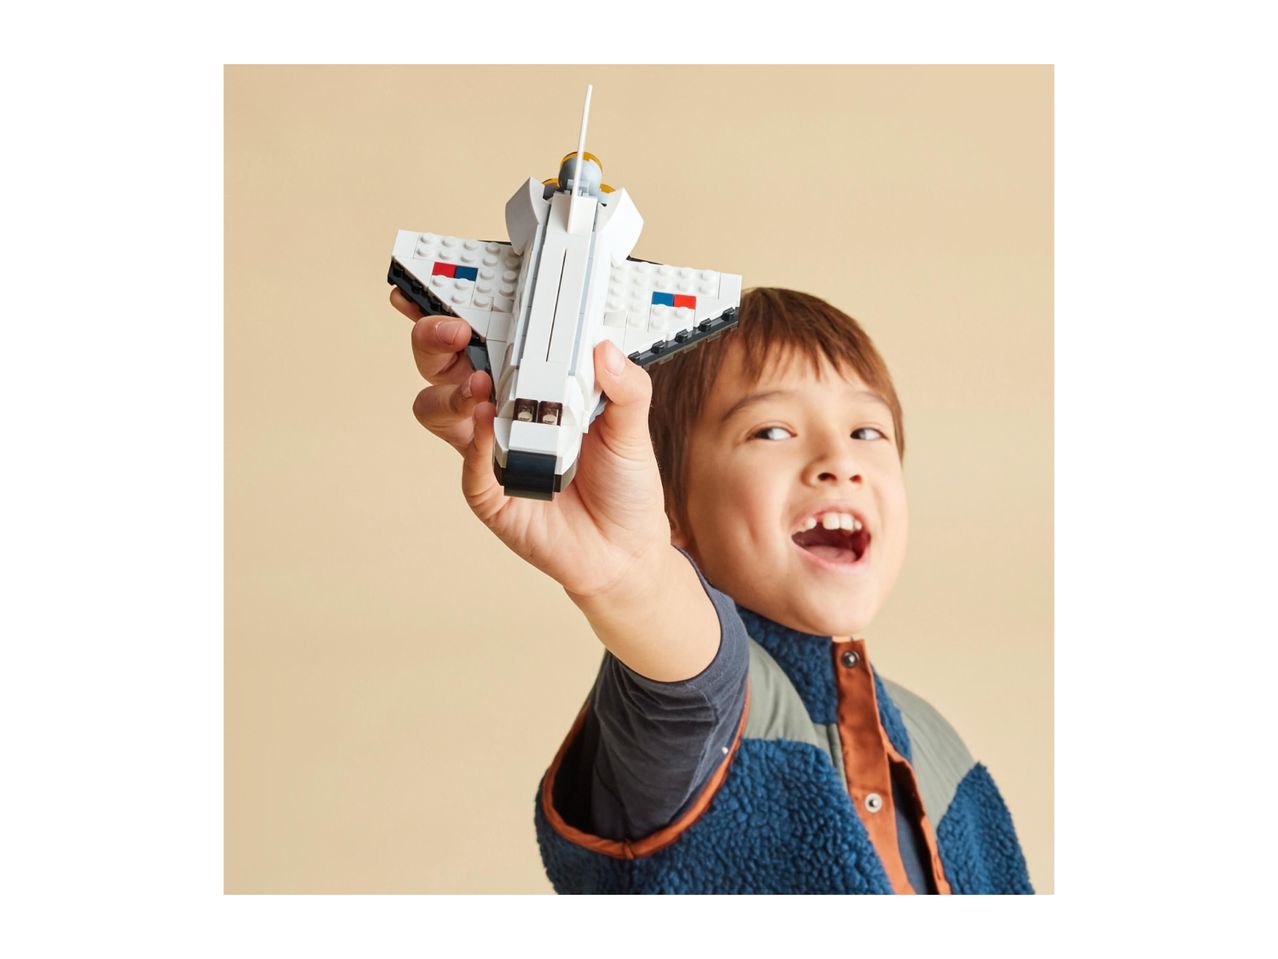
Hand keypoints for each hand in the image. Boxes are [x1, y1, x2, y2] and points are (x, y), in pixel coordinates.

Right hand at [390, 288, 671, 600]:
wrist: (625, 549)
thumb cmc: (622, 481)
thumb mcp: (633, 424)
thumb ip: (624, 385)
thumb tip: (604, 346)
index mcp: (530, 380)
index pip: (484, 335)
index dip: (458, 307)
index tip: (442, 280)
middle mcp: (499, 409)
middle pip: (442, 363)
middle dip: (435, 337)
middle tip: (451, 328)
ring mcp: (486, 449)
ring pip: (436, 408)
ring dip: (451, 390)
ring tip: (481, 386)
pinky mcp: (488, 491)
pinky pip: (467, 462)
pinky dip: (473, 440)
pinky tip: (487, 424)